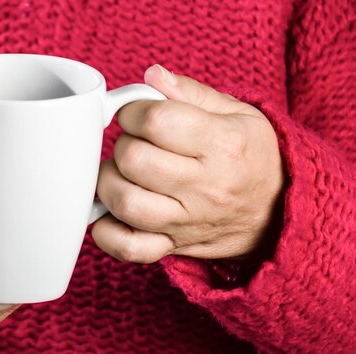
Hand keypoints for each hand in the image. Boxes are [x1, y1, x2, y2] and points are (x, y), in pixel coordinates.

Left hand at [93, 65, 283, 262]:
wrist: (278, 214)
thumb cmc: (251, 157)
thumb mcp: (237, 113)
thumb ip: (190, 92)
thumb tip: (150, 76)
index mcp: (223, 145)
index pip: (156, 121)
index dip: (133, 111)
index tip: (136, 114)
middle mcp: (205, 187)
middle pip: (134, 160)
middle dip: (122, 144)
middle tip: (133, 143)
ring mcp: (186, 222)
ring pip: (124, 203)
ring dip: (109, 182)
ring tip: (123, 173)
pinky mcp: (171, 247)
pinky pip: (127, 247)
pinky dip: (106, 231)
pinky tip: (110, 212)